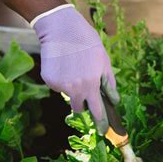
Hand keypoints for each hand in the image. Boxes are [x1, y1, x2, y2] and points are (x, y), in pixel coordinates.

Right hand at [33, 4, 118, 133]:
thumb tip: (113, 101)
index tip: (102, 132)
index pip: (97, 112)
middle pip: (80, 109)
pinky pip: (58, 87)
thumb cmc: (88, 44)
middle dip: (84, 105)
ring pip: (68, 96)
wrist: (62, 29)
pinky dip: (62, 81)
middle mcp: (75, 89)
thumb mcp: (104, 62)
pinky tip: (64, 65)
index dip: (100, 124)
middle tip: (86, 91)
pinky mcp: (49, 80)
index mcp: (91, 86)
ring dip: (73, 91)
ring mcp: (60, 86)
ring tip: (75, 70)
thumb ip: (109, 85)